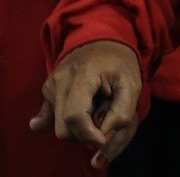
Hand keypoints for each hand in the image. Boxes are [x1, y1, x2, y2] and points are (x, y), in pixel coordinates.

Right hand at [30, 39, 142, 168]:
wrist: (101, 40)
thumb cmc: (120, 64)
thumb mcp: (132, 86)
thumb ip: (122, 114)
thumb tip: (102, 138)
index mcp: (81, 77)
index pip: (74, 118)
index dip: (89, 135)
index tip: (103, 138)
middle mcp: (58, 82)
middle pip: (63, 129)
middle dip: (85, 134)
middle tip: (104, 119)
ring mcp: (49, 87)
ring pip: (58, 127)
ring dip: (79, 127)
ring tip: (96, 107)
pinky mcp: (47, 91)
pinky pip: (52, 119)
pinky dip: (69, 122)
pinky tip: (82, 110)